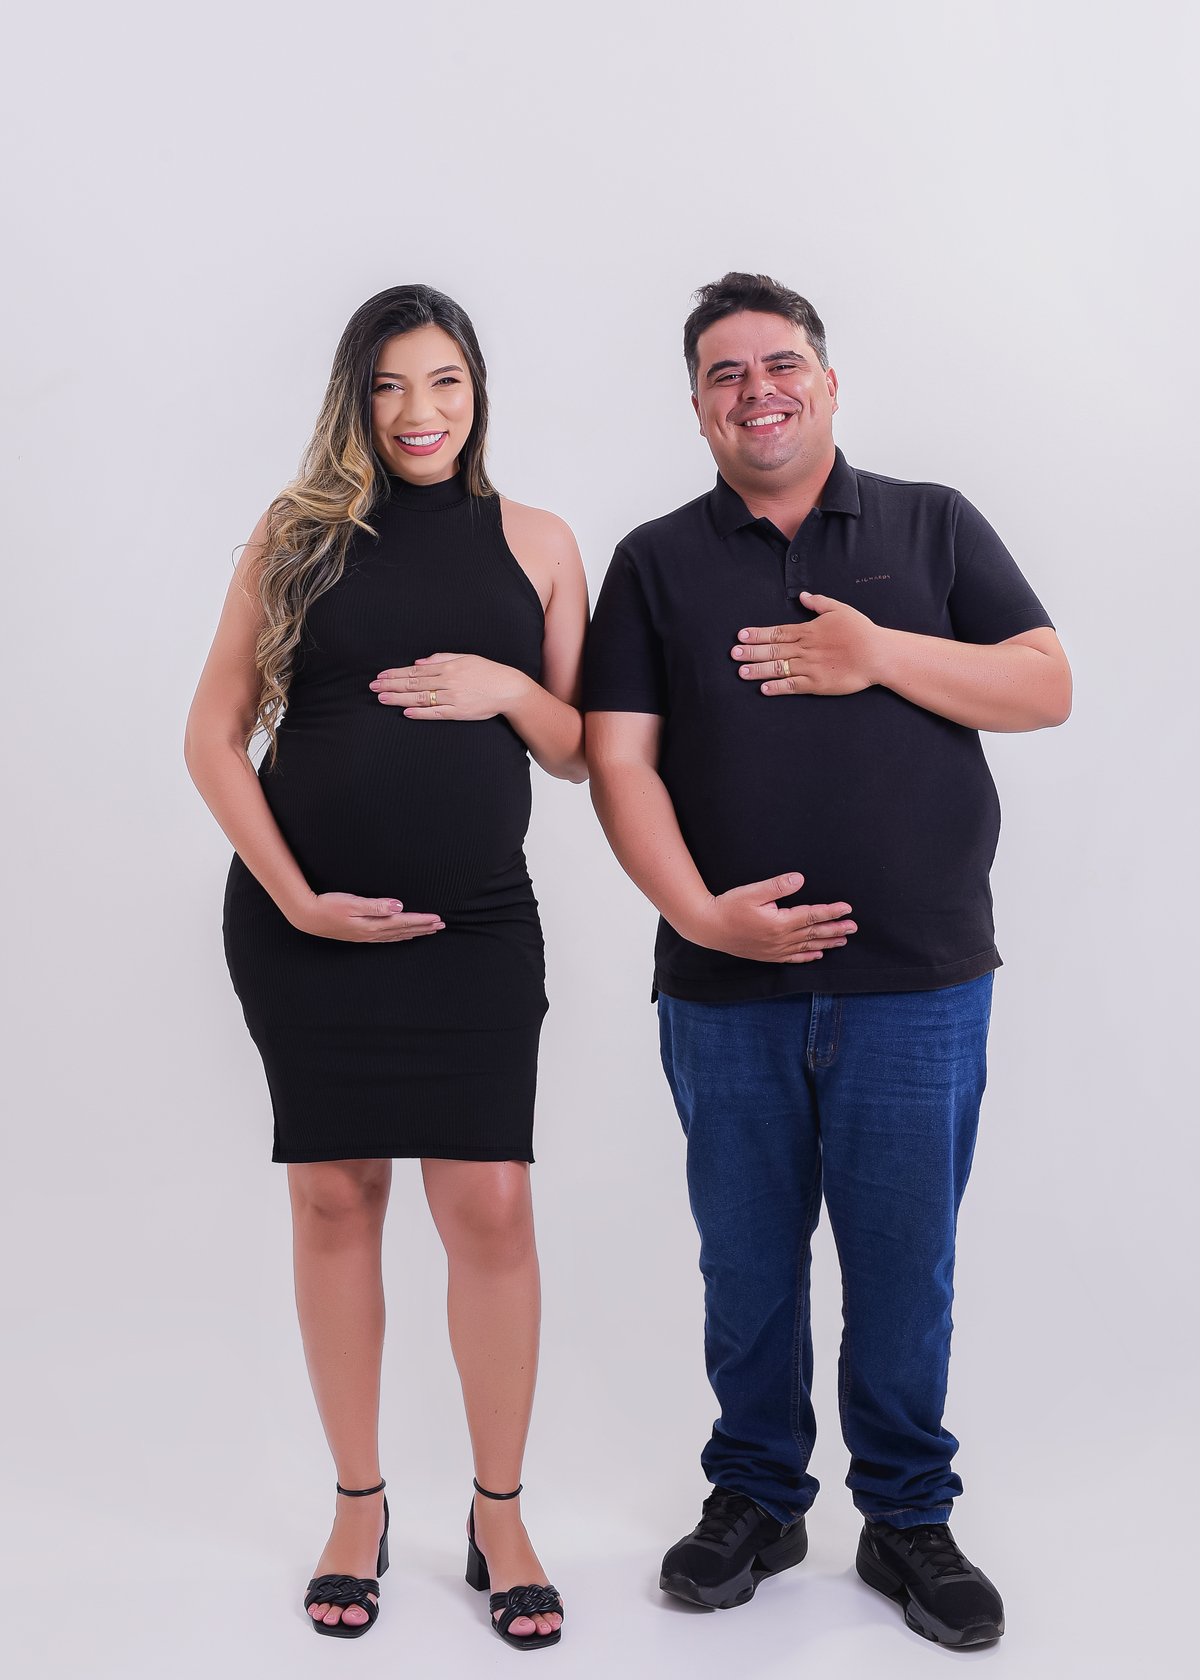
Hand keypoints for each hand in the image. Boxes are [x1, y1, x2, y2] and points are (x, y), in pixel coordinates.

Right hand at [291, 892, 444, 943]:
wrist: (307, 916)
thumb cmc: (328, 905)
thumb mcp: (352, 902)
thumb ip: (377, 905)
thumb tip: (400, 906)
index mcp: (372, 925)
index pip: (403, 922)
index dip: (421, 920)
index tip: (437, 918)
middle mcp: (371, 933)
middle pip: (403, 931)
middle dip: (423, 928)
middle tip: (441, 925)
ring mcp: (365, 936)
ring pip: (396, 936)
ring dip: (414, 933)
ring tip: (429, 931)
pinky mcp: (360, 935)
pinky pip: (386, 938)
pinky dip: (399, 937)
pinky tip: (403, 936)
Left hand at [370, 654, 530, 719]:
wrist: (509, 689)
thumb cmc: (487, 672)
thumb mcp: (465, 657)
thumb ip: (441, 658)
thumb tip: (418, 662)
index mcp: (448, 667)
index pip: (416, 670)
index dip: (396, 673)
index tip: (381, 675)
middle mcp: (449, 681)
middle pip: (414, 683)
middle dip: (391, 685)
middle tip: (373, 687)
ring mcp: (454, 698)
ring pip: (421, 697)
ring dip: (400, 698)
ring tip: (382, 699)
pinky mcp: (460, 712)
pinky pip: (436, 713)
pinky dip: (420, 713)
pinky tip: (406, 712)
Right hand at [685, 873, 855, 963]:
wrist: (708, 928)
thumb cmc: (729, 907)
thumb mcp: (752, 891)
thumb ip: (777, 886)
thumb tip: (799, 879)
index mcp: (780, 922)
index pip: (812, 915)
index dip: (831, 911)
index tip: (847, 909)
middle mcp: (781, 939)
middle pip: (814, 933)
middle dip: (836, 929)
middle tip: (853, 927)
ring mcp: (774, 949)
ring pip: (807, 946)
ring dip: (826, 943)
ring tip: (843, 941)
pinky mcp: (767, 955)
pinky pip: (793, 957)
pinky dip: (807, 956)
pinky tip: (817, 955)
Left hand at [732, 591, 887, 695]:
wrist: (877, 654)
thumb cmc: (861, 631)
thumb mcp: (840, 609)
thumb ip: (819, 603)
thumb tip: (803, 596)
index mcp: (808, 630)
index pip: (777, 632)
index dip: (757, 634)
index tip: (741, 635)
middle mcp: (805, 648)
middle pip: (772, 650)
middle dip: (750, 651)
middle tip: (733, 653)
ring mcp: (810, 667)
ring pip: (778, 668)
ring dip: (757, 670)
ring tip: (741, 671)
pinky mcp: (817, 684)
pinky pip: (792, 686)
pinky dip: (777, 687)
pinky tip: (764, 688)